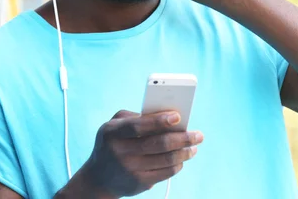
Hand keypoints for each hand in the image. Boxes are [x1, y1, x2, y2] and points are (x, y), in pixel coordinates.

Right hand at [79, 110, 203, 197]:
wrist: (99, 178)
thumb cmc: (112, 143)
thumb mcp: (113, 126)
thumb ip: (135, 116)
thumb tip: (165, 115)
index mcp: (112, 133)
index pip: (139, 126)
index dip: (159, 121)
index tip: (178, 116)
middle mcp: (120, 152)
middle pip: (158, 144)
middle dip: (182, 138)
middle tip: (198, 134)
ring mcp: (130, 170)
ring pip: (166, 160)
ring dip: (185, 152)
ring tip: (194, 146)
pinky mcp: (139, 184)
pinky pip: (165, 173)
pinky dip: (178, 164)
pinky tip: (182, 158)